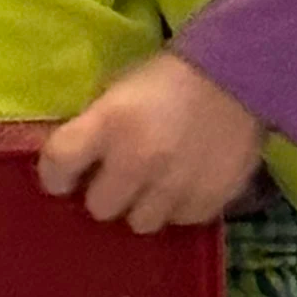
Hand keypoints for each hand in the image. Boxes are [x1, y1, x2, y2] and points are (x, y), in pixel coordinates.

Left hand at [38, 52, 264, 232]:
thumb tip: (73, 158)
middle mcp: (138, 161)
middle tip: (122, 176)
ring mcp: (174, 186)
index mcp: (109, 124)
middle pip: (99, 208)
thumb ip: (94, 124)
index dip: (56, 175)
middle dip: (107, 192)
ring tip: (158, 182)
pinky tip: (188, 181)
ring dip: (144, 205)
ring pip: (140, 223)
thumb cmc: (170, 77)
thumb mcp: (120, 88)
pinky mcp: (208, 200)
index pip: (57, 167)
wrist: (240, 74)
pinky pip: (180, 221)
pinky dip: (180, 206)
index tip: (66, 175)